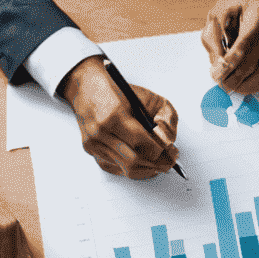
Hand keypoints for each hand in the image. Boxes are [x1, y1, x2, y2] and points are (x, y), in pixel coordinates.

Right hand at [59, 56, 178, 178]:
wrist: (87, 87)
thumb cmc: (119, 91)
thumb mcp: (149, 97)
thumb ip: (166, 117)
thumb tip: (167, 142)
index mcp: (113, 115)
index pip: (141, 143)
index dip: (160, 151)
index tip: (171, 150)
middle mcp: (99, 132)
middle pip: (134, 161)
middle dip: (156, 164)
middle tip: (169, 161)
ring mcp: (93, 143)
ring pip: (126, 169)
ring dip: (147, 169)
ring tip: (159, 162)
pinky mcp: (91, 151)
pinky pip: (117, 169)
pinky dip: (134, 168)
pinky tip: (144, 162)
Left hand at [202, 0, 258, 93]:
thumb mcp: (221, 9)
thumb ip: (214, 37)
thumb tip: (217, 66)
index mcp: (257, 14)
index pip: (241, 50)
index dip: (227, 68)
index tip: (217, 77)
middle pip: (253, 65)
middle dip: (235, 80)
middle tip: (225, 85)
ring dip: (249, 86)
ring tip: (237, 87)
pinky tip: (254, 84)